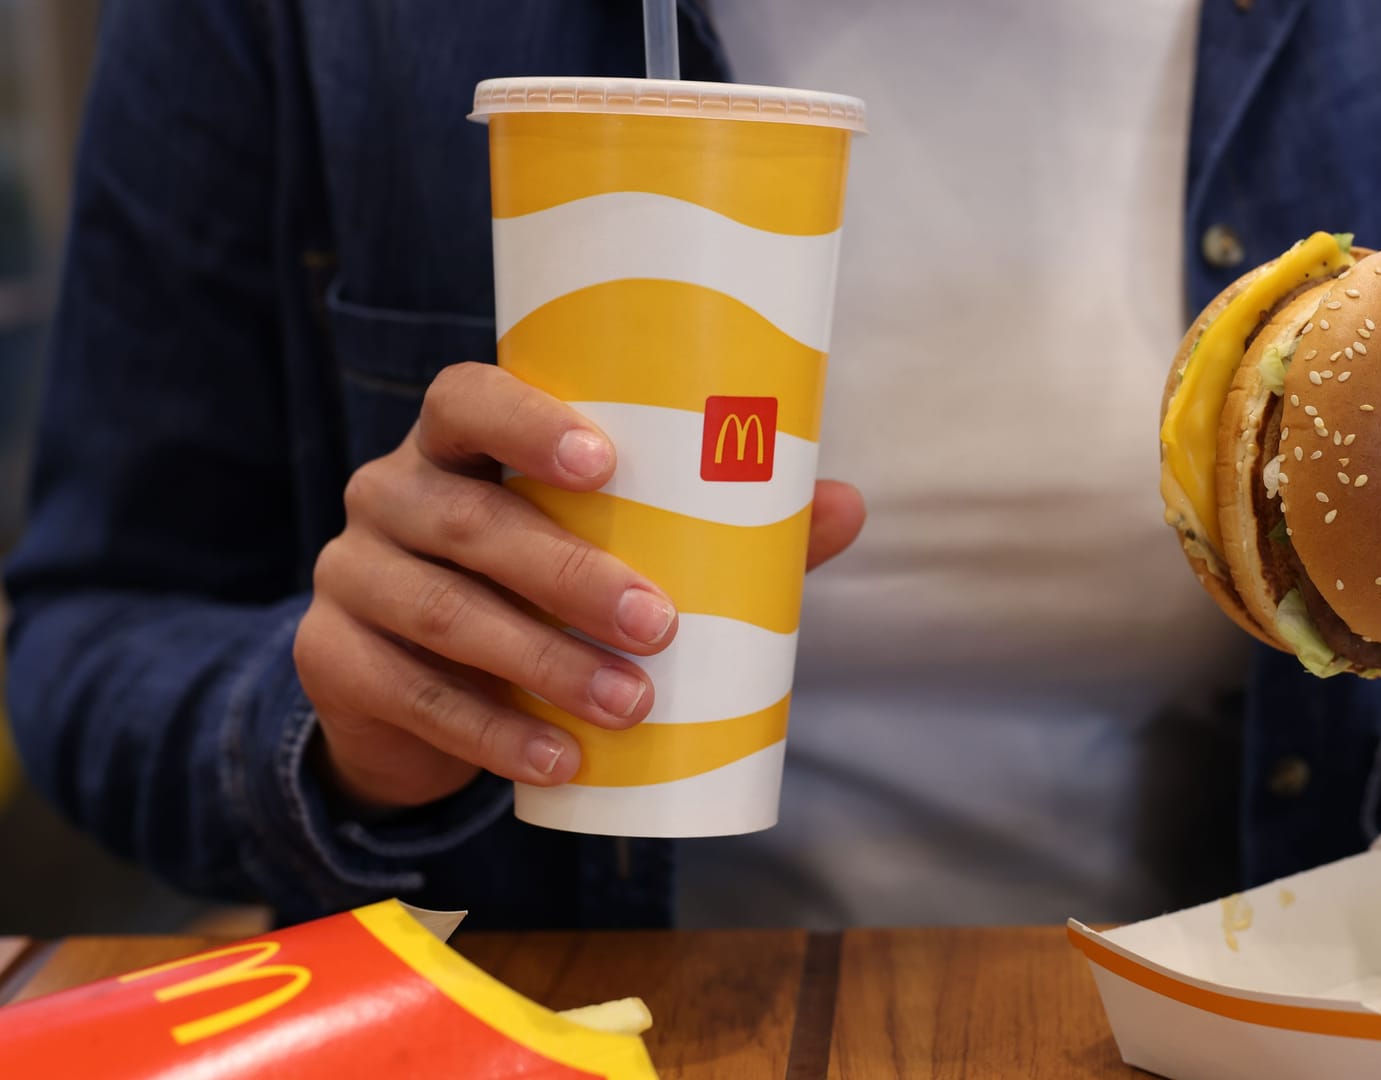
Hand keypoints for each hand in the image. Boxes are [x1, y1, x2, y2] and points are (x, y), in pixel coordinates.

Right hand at [293, 363, 864, 812]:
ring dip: (542, 663)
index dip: (528, 422)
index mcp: (455, 443)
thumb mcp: (610, 550)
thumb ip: (718, 526)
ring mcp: (350, 576)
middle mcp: (388, 493)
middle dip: (567, 574)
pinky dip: (492, 733)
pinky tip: (557, 761)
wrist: (417, 689)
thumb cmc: (537, 589)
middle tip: (657, 625)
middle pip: (467, 518)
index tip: (605, 464)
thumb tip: (845, 506)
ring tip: (629, 705)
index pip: (465, 398)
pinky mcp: (332, 660)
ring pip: (442, 610)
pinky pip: (413, 695)